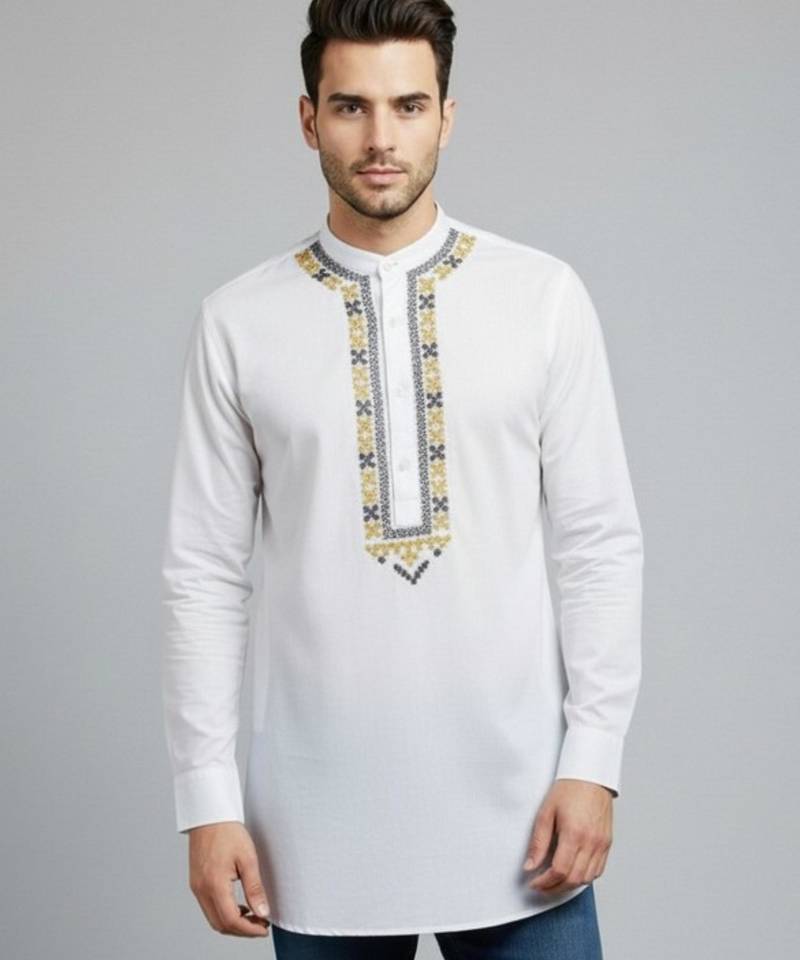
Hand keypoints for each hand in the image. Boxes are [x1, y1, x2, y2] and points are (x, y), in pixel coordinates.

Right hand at [187, 821, 270, 936]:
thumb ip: (254, 888)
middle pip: (220, 924)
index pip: (231, 920)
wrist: (209, 815)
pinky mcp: (196, 882)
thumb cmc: (228, 831)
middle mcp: (201, 890)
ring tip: (253, 915)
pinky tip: (238, 905)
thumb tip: (263, 912)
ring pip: (213, 918)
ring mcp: (196, 887)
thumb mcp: (247, 858)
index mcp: (214, 884)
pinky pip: (209, 907)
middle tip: (261, 924)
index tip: (264, 927)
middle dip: (242, 930)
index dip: (249, 930)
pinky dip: (224, 913)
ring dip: (233, 922)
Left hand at [522, 779, 613, 894]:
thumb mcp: (546, 812)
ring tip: (554, 882)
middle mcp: (591, 842)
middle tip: (541, 886)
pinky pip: (598, 870)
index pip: (560, 870)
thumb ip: (538, 842)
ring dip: (569, 885)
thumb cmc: (569, 789)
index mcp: (574, 833)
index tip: (534, 883)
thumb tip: (530, 865)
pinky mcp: (607, 844)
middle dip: (554, 888)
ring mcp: (601, 844)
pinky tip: (572, 873)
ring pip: (587, 879)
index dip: (545, 882)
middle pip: (573, 879)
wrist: (590, 776)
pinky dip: (584, 877)